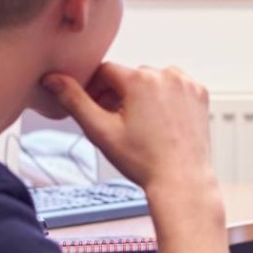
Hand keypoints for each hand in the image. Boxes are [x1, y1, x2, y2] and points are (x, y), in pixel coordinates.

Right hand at [42, 63, 215, 193]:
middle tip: (114, 122)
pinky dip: (165, 97)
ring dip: (142, 94)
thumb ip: (74, 101)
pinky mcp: (200, 93)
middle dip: (118, 94)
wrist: (181, 180)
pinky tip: (159, 121)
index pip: (105, 72)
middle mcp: (166, 74)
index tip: (95, 108)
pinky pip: (174, 86)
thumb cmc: (143, 161)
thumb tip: (52, 79)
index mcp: (140, 79)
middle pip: (129, 76)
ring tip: (139, 124)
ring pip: (152, 80)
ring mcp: (186, 83)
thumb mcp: (100, 131)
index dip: (95, 89)